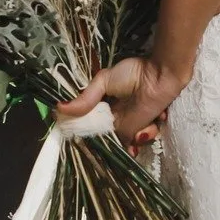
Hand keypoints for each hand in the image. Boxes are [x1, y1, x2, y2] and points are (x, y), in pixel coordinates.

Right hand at [58, 57, 182, 149]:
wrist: (161, 74)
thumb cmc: (133, 73)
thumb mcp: (104, 81)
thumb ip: (85, 99)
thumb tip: (58, 109)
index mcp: (104, 107)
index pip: (92, 127)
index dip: (88, 135)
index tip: (83, 143)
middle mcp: (117, 119)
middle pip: (108, 140)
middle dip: (110, 145)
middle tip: (111, 145)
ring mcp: (133, 125)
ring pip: (127, 143)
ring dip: (134, 138)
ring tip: (141, 129)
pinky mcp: (148, 128)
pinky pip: (144, 140)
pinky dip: (148, 134)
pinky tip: (152, 124)